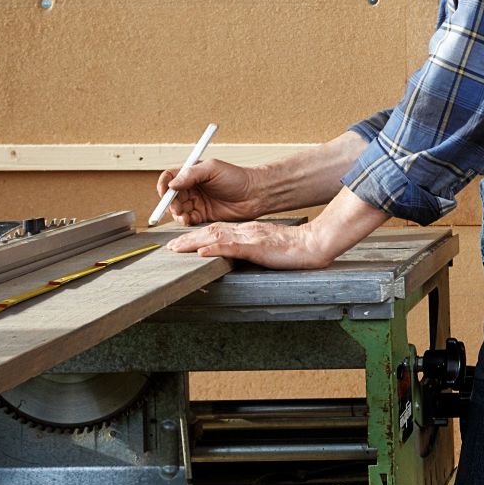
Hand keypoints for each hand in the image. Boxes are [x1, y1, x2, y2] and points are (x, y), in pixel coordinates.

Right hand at [156, 158, 261, 224]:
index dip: (164, 185)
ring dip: (177, 213)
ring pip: (178, 209)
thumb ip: (191, 174)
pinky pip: (188, 219)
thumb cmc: (237, 177)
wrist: (255, 194)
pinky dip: (185, 221)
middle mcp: (192, 187)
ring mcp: (197, 202)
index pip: (170, 177)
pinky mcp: (203, 215)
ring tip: (183, 215)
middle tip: (176, 207)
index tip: (164, 192)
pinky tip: (188, 220)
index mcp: (192, 173)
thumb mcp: (212, 169)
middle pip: (171, 196)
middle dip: (170, 203)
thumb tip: (172, 183)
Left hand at [165, 220, 331, 269]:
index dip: (198, 235)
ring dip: (194, 242)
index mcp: (248, 230)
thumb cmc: (296, 248)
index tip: (182, 242)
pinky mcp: (256, 247)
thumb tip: (236, 254)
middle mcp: (246, 231)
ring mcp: (250, 238)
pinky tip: (202, 252)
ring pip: (216, 237)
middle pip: (211, 232)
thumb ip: (252, 247)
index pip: (218, 231)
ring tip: (176, 248)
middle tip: (170, 246)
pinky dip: (214, 249)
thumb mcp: (268, 246)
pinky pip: (232, 247)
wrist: (312, 244)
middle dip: (188, 238)